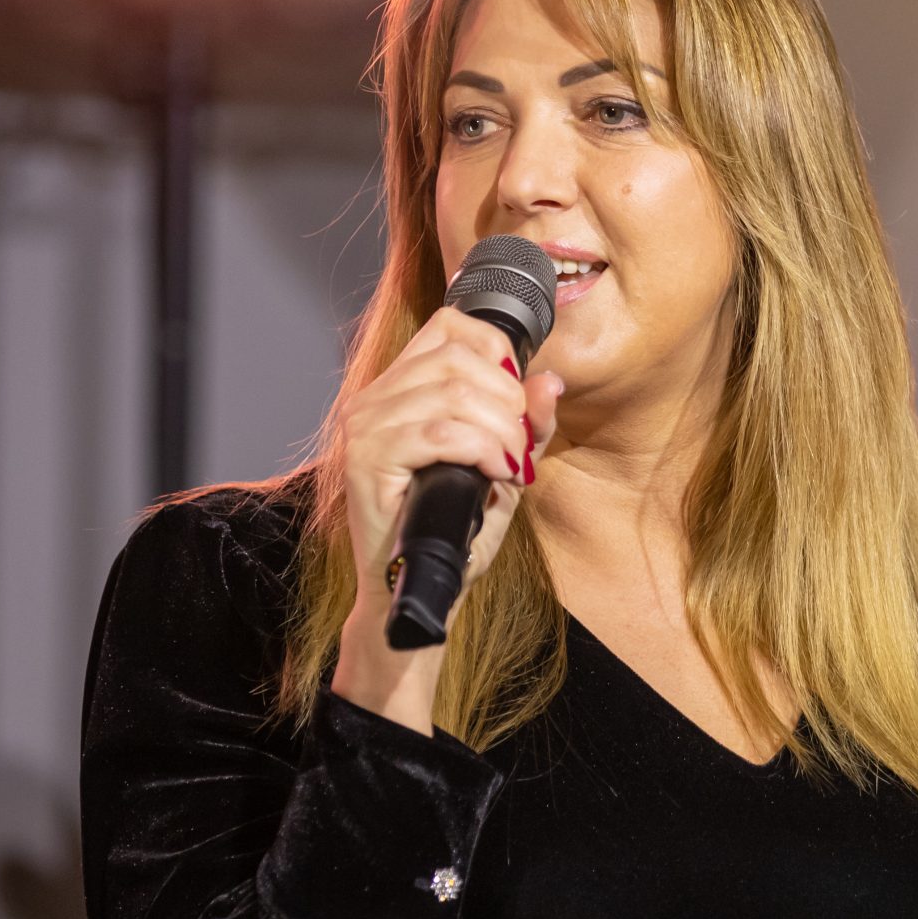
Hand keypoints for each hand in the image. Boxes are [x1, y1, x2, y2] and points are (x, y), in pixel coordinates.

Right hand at [328, 306, 562, 727]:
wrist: (415, 592)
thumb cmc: (453, 532)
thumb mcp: (502, 468)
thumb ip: (528, 425)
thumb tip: (552, 380)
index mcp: (399, 388)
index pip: (450, 326)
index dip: (498, 352)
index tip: (519, 400)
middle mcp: (373, 399)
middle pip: (458, 357)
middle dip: (508, 400)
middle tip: (520, 446)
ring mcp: (365, 428)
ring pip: (453, 393)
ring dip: (500, 430)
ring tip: (510, 466)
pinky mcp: (367, 462)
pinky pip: (439, 433)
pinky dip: (482, 450)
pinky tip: (495, 474)